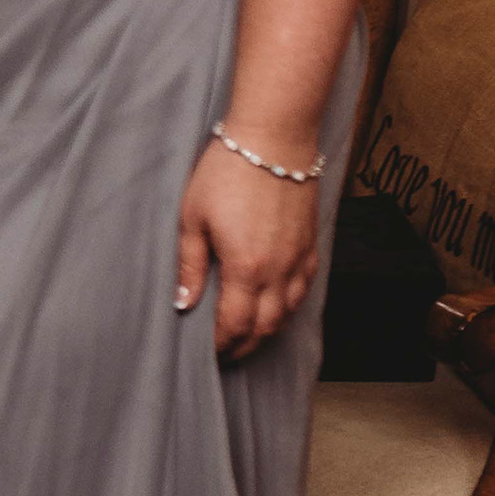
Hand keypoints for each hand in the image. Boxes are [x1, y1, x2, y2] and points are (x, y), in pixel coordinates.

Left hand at [174, 140, 322, 359]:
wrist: (273, 140)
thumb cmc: (226, 172)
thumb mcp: (193, 216)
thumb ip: (189, 264)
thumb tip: (183, 303)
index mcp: (245, 267)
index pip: (235, 325)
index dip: (221, 345)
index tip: (207, 353)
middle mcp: (278, 271)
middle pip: (265, 328)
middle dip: (244, 346)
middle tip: (224, 355)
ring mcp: (299, 260)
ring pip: (287, 314)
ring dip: (266, 331)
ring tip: (246, 337)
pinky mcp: (312, 247)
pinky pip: (303, 291)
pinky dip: (288, 308)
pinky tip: (274, 308)